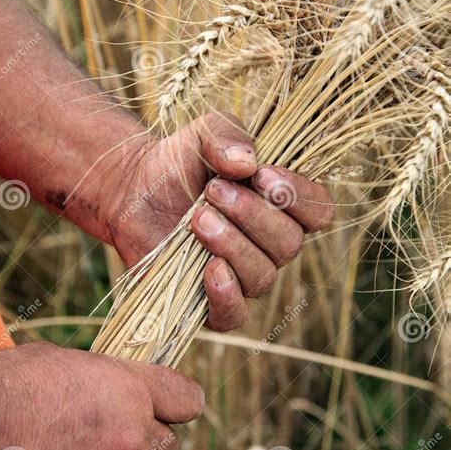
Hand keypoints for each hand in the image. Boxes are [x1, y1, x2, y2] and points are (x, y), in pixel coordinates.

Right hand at [0, 343, 203, 449]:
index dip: (176, 405)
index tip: (165, 409)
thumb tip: (133, 391)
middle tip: (111, 437)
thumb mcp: (68, 361)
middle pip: (169, 449)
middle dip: (146, 442)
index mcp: (129, 391)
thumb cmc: (8, 386)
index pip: (189, 401)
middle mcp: (129, 438)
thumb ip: (114, 380)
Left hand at [101, 113, 333, 330]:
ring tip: (197, 218)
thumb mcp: (201, 134)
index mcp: (282, 206)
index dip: (299, 197)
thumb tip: (247, 163)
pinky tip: (208, 269)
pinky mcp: (209, 302)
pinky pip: (234, 315)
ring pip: (262, 276)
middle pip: (289, 244)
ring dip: (232, 245)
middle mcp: (269, 245)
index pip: (319, 212)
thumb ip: (226, 135)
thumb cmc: (177, 163)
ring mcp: (242, 276)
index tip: (261, 175)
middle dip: (252, 215)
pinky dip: (226, 295)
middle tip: (212, 190)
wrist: (131, 190)